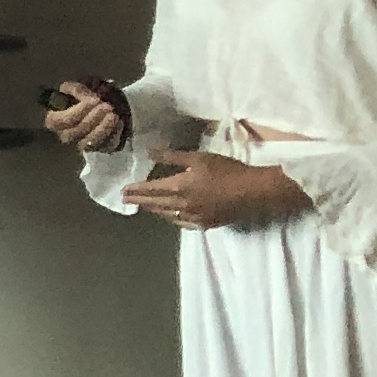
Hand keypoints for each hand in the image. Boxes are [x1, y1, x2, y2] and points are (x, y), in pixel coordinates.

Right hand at [42, 80, 131, 153]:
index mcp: (55, 119)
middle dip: (92, 119)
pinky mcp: (101, 149)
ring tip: (113, 114)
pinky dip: (114, 134)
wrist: (107, 104)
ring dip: (103, 128)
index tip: (94, 101)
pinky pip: (107, 145)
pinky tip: (119, 122)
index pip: (60, 121)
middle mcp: (66, 135)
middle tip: (107, 106)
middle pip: (76, 132)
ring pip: (90, 142)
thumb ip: (77, 89)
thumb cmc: (88, 95)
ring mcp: (83, 144)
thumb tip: (89, 99)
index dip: (77, 112)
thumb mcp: (79, 86)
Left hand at [131, 148, 306, 229]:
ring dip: (154, 210)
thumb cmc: (226, 170)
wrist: (254, 191)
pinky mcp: (207, 224)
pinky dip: (172, 219)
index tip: (123, 190)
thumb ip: (171, 156)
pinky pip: (182, 223)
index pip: (151, 190)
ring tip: (144, 207)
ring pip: (168, 215)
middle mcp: (183, 206)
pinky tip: (170, 217)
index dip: (136, 190)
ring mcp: (196, 218)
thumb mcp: (197, 158)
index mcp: (179, 188)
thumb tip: (149, 152)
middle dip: (140, 201)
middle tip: (126, 200)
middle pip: (156, 204)